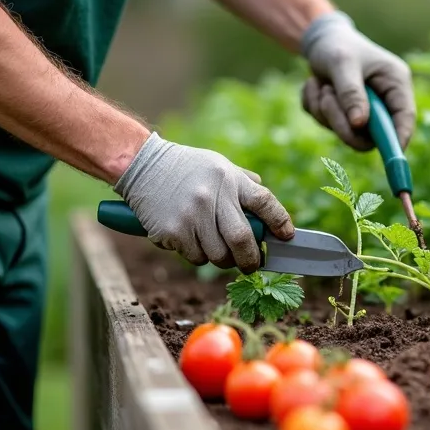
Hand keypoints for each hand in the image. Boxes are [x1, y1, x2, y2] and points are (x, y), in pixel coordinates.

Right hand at [114, 132, 294, 272]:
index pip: (265, 203)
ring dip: (222, 258)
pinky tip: (188, 238)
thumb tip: (268, 210)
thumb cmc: (187, 167)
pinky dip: (197, 254)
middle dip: (252, 259)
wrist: (142, 164)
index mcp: (229, 179)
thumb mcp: (220, 166)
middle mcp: (213, 197)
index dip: (281, 222)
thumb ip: (244, 184)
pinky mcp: (172, 231)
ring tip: (214, 245)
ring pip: (218, 255)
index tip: (287, 236)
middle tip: (253, 264)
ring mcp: (191, 216)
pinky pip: (195, 257)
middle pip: (243, 239)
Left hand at [300, 11, 415, 151]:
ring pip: (346, 132)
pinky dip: (315, 107)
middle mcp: (383, 101)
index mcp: (395, 84)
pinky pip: (327, 125)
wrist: (319, 41)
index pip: (405, 118)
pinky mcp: (343, 115)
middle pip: (372, 135)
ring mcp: (363, 111)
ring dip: (325, 111)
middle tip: (326, 101)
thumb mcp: (343, 64)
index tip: (389, 157)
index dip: (398, 140)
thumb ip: (352, 93)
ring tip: (321, 84)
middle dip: (343, 122)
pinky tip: (316, 85)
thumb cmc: (337, 46)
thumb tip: (360, 124)